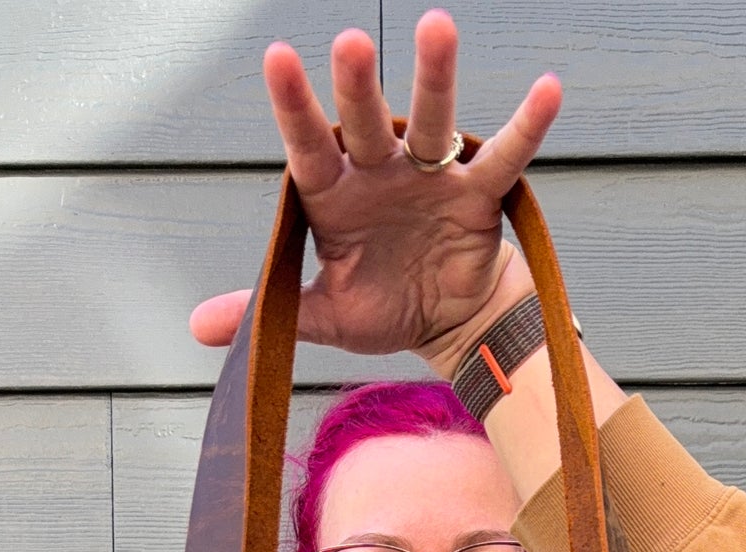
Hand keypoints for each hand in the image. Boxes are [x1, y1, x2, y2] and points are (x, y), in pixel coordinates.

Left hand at [188, 10, 558, 367]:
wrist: (449, 328)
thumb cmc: (385, 308)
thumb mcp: (325, 315)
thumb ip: (271, 310)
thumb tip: (199, 326)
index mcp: (336, 197)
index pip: (308, 147)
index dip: (294, 106)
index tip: (279, 57)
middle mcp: (380, 173)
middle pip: (367, 122)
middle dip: (359, 86)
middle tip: (351, 44)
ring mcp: (430, 177)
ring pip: (430, 120)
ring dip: (434, 77)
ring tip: (437, 27)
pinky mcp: (477, 195)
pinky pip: (502, 157)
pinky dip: (527, 126)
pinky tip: (547, 90)